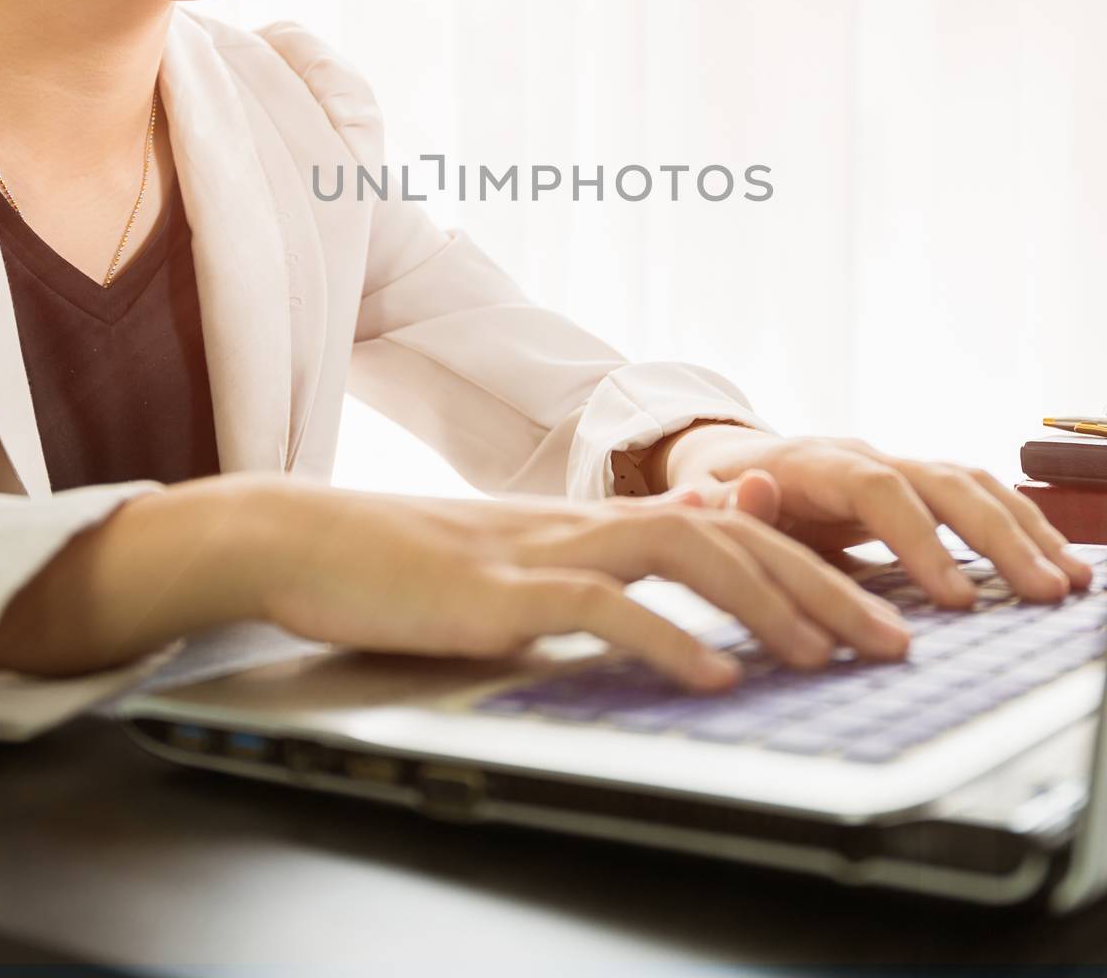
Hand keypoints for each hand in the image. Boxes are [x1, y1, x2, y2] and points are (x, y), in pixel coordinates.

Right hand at [254, 476, 912, 692]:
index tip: (872, 616)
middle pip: (730, 538)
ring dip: (765, 609)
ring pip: (681, 556)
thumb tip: (704, 517)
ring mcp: (542, 553)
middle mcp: (583, 525)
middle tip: (890, 642)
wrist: (307, 537)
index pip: (730, 532)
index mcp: (595, 520)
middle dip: (822, 588)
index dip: (811, 571)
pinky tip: (714, 679)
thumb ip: (618, 539)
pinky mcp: (497, 593)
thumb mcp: (530, 546)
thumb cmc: (410, 554)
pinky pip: (598, 609)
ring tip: (826, 659)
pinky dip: (667, 642)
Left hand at [658, 425, 1095, 607]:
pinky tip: (1059, 565)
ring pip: (974, 484)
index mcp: (813, 463)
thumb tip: (749, 492)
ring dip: (1025, 531)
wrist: (728, 461)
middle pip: (943, 481)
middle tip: (1042, 593)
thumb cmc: (715, 494)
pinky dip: (1022, 527)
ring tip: (1069, 584)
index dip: (920, 540)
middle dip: (998, 537)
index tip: (957, 600)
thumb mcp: (702, 502)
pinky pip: (980, 496)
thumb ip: (723, 505)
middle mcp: (865, 455)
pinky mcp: (918, 486)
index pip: (877, 489)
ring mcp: (896, 466)